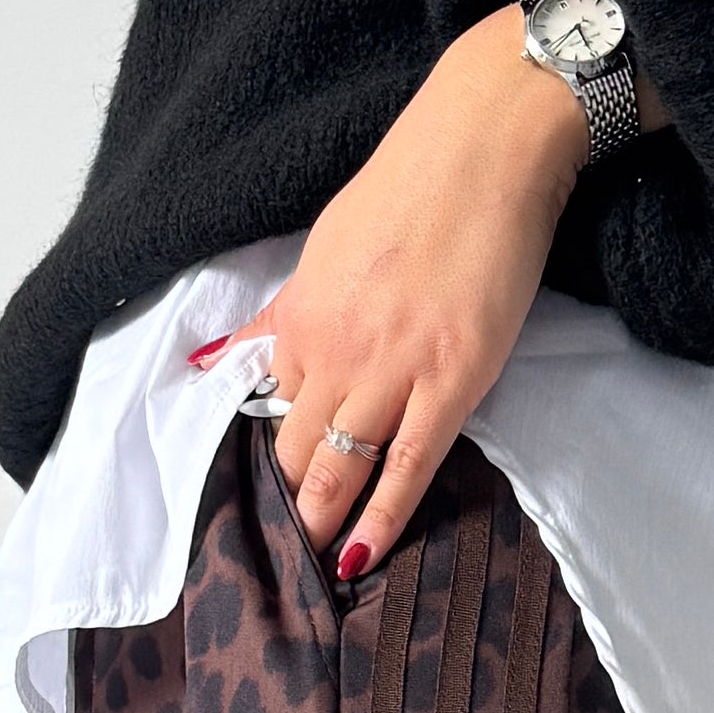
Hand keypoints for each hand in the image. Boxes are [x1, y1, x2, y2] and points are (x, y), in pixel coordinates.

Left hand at [200, 5, 585, 581]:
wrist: (486, 147)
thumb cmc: (412, 185)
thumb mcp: (326, 248)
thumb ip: (285, 313)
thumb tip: (227, 357)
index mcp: (300, 314)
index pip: (271, 403)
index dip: (274, 449)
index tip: (274, 487)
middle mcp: (334, 348)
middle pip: (297, 449)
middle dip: (291, 501)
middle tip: (289, 547)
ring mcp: (392, 369)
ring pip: (340, 468)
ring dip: (324, 521)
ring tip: (318, 565)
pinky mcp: (453, 380)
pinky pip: (408, 468)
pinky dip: (382, 518)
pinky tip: (363, 554)